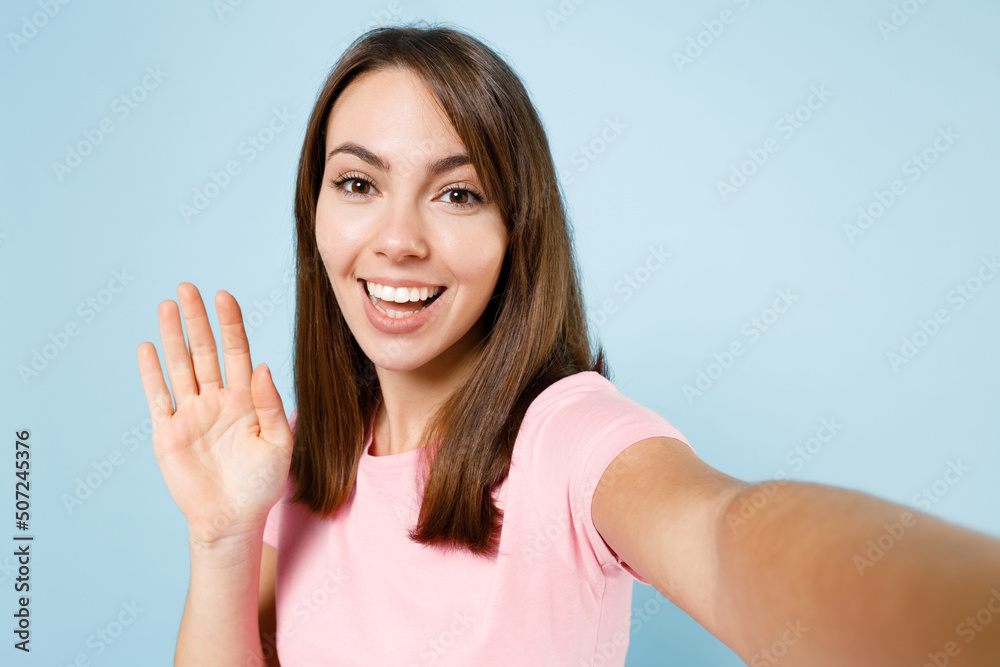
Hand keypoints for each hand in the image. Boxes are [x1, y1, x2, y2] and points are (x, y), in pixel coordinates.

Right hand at [136, 282, 292, 545]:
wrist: (233, 520)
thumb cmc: (262, 484)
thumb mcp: (279, 443)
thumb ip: (271, 405)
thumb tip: (263, 367)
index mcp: (246, 399)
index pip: (237, 352)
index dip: (230, 325)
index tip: (224, 296)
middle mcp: (216, 400)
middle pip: (204, 351)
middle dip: (197, 320)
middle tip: (188, 288)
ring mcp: (191, 414)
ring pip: (180, 367)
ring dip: (173, 336)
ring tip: (166, 305)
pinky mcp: (168, 433)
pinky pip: (158, 397)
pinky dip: (152, 373)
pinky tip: (148, 347)